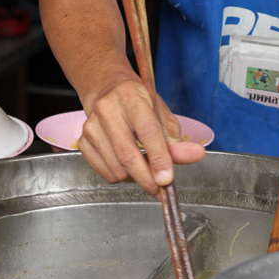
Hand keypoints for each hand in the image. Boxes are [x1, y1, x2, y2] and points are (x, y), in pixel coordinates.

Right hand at [78, 76, 204, 195]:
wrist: (106, 89)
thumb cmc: (137, 101)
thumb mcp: (160, 113)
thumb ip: (176, 139)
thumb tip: (195, 155)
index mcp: (131, 96)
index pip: (147, 131)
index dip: (159, 158)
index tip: (167, 179)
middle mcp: (107, 110)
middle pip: (127, 155)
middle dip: (147, 179)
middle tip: (161, 188)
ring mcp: (91, 126)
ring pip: (116, 168)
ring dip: (135, 178)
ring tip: (145, 170)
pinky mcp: (83, 141)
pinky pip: (104, 172)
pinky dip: (121, 177)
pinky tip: (129, 166)